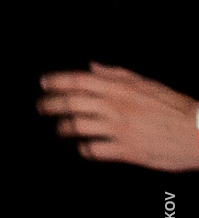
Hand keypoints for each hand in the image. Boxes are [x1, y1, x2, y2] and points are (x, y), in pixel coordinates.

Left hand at [38, 63, 198, 171]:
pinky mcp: (126, 151)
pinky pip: (93, 150)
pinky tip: (83, 147)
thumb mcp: (147, 84)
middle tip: (41, 107)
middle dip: (49, 105)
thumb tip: (91, 66)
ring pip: (76, 127)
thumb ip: (116, 75)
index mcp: (120, 88)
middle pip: (70, 103)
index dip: (56, 81)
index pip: (78, 81)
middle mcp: (116, 107)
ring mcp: (119, 129)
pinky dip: (83, 149)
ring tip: (59, 129)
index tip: (43, 84)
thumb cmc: (176, 107)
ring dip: (62, 128)